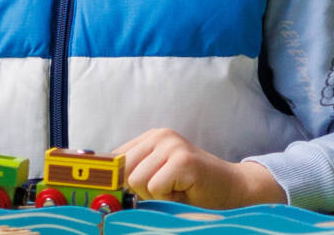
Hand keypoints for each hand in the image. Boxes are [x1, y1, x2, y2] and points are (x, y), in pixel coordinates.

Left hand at [115, 128, 285, 208]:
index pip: (114, 159)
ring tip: (175, 190)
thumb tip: (102, 183)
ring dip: (155, 195)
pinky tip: (184, 191)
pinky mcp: (183, 160)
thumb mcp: (158, 174)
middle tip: (165, 190)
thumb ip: (134, 173)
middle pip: (123, 172)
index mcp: (150, 137)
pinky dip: (168, 197)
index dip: (116, 181)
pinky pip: (155, 188)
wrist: (232, 187)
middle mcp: (160, 135)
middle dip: (140, 190)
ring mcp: (173, 146)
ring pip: (137, 181)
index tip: (120, 192)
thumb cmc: (192, 187)